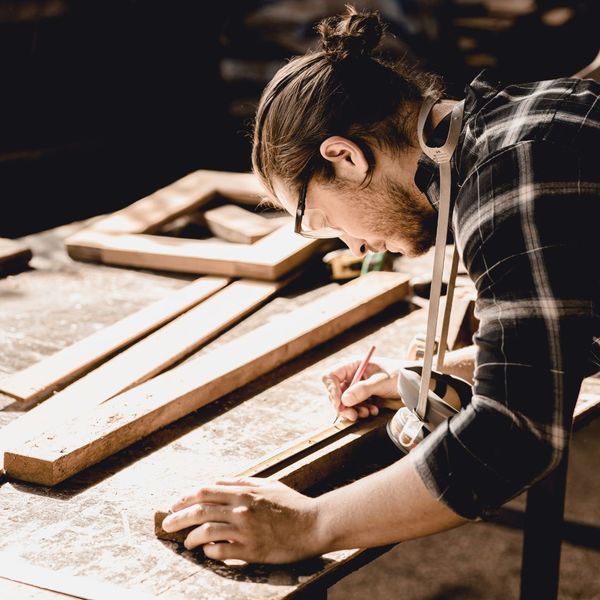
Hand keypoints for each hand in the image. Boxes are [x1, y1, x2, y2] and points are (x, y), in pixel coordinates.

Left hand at [161, 477, 321, 563]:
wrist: (314, 524)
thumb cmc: (291, 504)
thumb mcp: (267, 485)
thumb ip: (242, 482)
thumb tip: (219, 481)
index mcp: (244, 492)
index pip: (205, 491)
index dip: (185, 497)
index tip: (174, 504)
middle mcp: (241, 509)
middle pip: (200, 510)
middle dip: (178, 517)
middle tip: (166, 524)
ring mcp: (245, 530)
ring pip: (206, 531)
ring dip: (191, 537)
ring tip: (186, 542)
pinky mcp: (251, 550)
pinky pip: (221, 551)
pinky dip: (209, 551)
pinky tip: (207, 551)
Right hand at [322, 357, 408, 421]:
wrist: (413, 382)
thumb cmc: (399, 374)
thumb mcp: (381, 381)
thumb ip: (363, 390)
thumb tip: (344, 400)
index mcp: (353, 365)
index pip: (331, 376)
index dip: (332, 390)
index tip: (340, 404)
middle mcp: (352, 375)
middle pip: (336, 392)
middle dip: (344, 405)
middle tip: (353, 415)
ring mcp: (357, 386)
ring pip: (345, 401)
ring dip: (354, 410)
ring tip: (368, 412)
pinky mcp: (363, 396)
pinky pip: (355, 406)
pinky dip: (361, 411)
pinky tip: (373, 410)